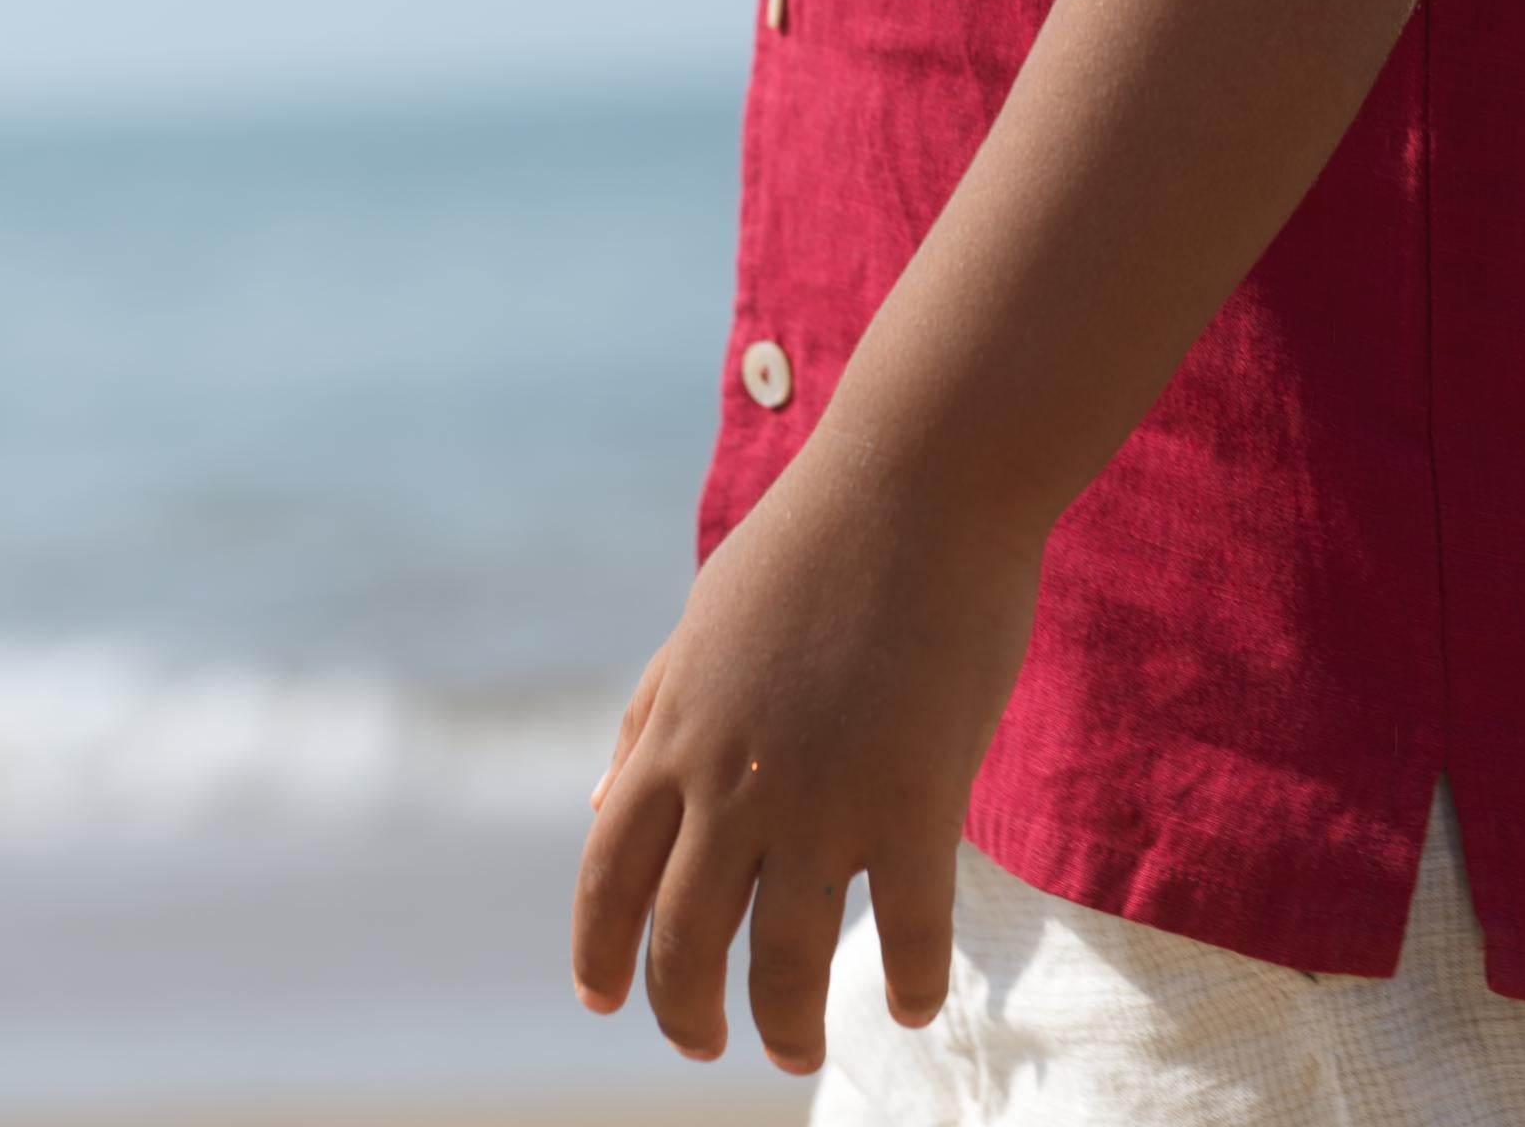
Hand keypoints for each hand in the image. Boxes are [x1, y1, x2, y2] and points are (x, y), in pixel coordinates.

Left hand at [573, 433, 1037, 1072]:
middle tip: (710, 1045)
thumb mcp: (708, 621)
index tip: (605, 1004)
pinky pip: (906, 931)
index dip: (600, 957)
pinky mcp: (915, 796)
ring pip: (784, 965)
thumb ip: (652, 714)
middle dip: (687, 1015)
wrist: (925, 472)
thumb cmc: (821, 536)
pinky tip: (911, 1001)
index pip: (606, 882)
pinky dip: (905, 984)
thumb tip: (599, 808)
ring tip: (799, 1052)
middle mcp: (731, 782)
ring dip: (785, 1028)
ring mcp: (823, 795)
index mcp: (675, 735)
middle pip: (685, 945)